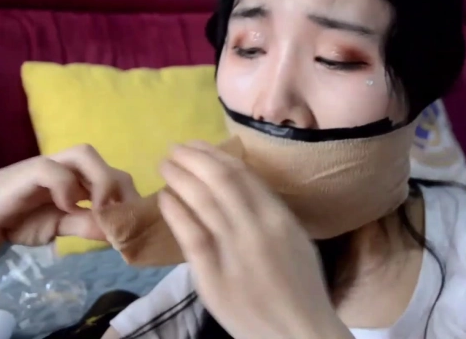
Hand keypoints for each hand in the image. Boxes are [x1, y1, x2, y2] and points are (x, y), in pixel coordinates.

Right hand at [0, 144, 138, 250]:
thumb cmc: (21, 220)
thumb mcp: (62, 227)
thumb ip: (88, 226)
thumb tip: (119, 233)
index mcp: (79, 179)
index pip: (117, 177)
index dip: (129, 198)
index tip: (133, 224)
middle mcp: (67, 167)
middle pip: (106, 163)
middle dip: (120, 190)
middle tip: (120, 218)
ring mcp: (48, 166)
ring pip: (84, 154)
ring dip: (100, 180)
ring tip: (100, 208)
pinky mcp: (28, 171)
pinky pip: (53, 169)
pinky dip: (66, 187)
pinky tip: (67, 207)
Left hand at [158, 141, 350, 338]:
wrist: (297, 331)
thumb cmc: (300, 287)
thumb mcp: (295, 240)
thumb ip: (269, 213)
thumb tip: (237, 184)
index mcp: (280, 218)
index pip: (242, 174)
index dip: (214, 154)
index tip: (197, 145)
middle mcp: (257, 229)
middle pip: (219, 180)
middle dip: (192, 158)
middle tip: (173, 149)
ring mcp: (233, 252)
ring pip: (202, 202)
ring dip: (179, 178)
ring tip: (165, 166)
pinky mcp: (213, 276)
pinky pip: (190, 236)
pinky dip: (176, 211)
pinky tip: (165, 199)